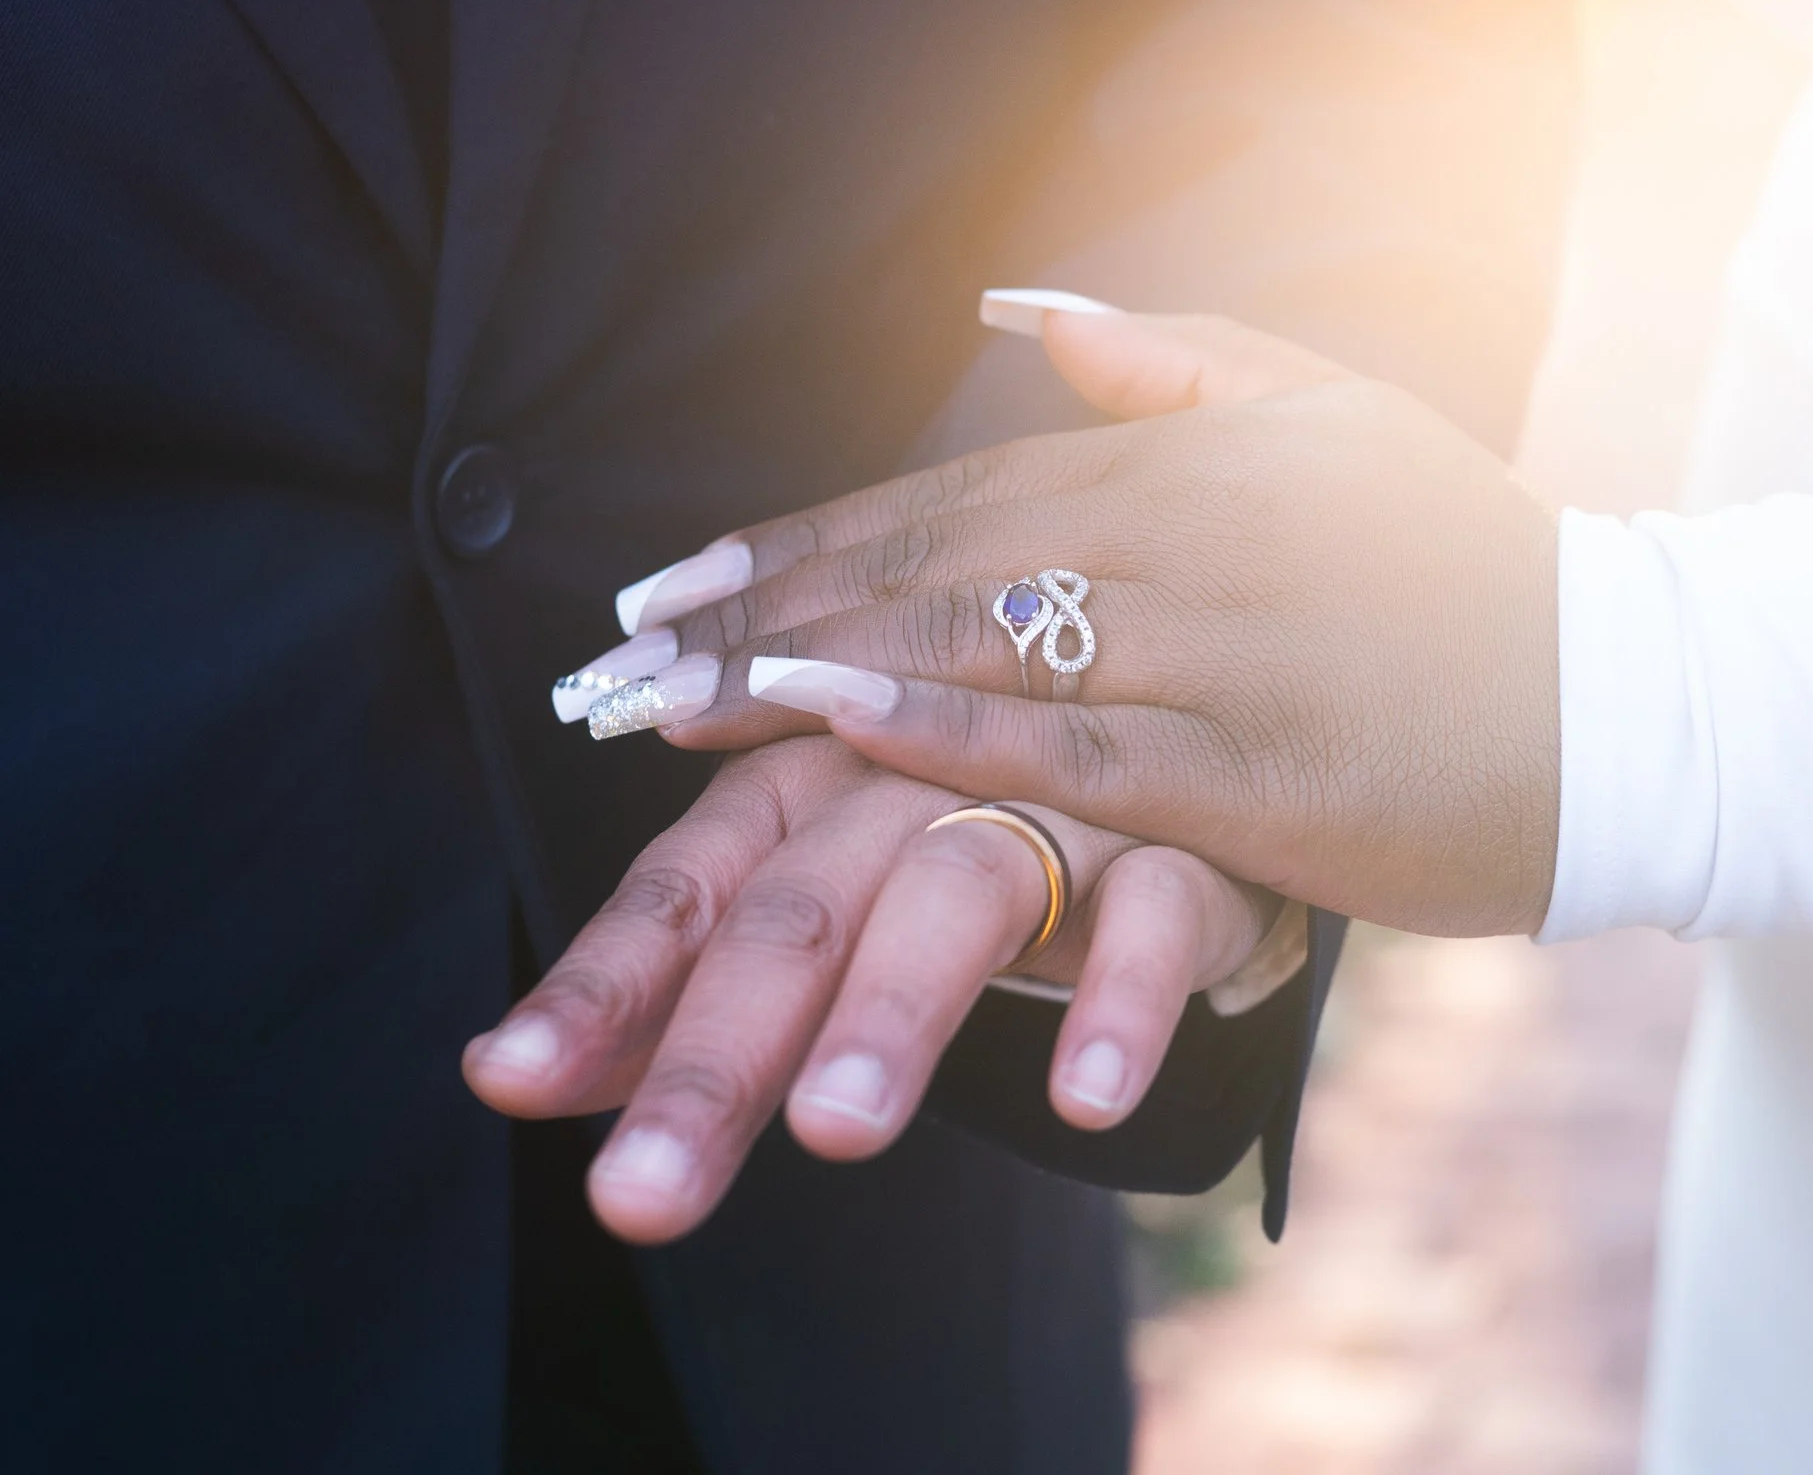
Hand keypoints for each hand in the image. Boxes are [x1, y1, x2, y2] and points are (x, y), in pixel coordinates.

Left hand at [463, 735, 1274, 1243]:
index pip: (688, 888)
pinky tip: (1083, 1102)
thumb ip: (680, 983)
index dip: (603, 983)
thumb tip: (503, 1073)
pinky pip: (1149, 919)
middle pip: (800, 909)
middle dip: (716, 1051)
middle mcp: (909, 780)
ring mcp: (1044, 806)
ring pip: (957, 893)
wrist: (1176, 753)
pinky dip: (1119, 1002)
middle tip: (644, 1191)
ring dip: (894, 1008)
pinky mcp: (1171, 848)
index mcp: (807, 784)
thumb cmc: (958, 836)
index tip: (512, 1081)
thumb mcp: (817, 897)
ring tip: (835, 1133)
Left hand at [640, 311, 1561, 935]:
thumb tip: (1021, 315)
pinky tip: (832, 727)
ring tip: (659, 708)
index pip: (945, 497)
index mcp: (1185, 456)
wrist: (1622, 695)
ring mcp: (1218, 648)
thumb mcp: (1329, 417)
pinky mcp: (1254, 769)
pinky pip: (1073, 751)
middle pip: (926, 569)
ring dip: (800, 675)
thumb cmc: (1464, 566)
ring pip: (977, 650)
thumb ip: (1169, 360)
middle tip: (608, 662)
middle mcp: (1183, 534)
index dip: (790, 545)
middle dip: (752, 620)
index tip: (659, 589)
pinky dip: (946, 735)